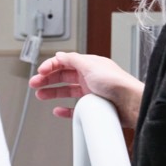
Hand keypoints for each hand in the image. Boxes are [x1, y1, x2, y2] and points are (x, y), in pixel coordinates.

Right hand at [29, 51, 143, 127]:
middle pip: (63, 76)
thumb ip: (72, 59)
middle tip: (35, 84)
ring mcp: (90, 93)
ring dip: (52, 93)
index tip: (40, 72)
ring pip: (66, 91)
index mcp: (89, 65)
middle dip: (47, 79)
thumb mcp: (91, 65)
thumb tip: (59, 55)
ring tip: (40, 96)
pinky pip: (74, 109)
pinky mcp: (92, 108)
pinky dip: (64, 110)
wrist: (131, 104)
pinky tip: (57, 110)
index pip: (65, 62)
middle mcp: (89, 78)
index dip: (51, 66)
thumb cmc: (117, 83)